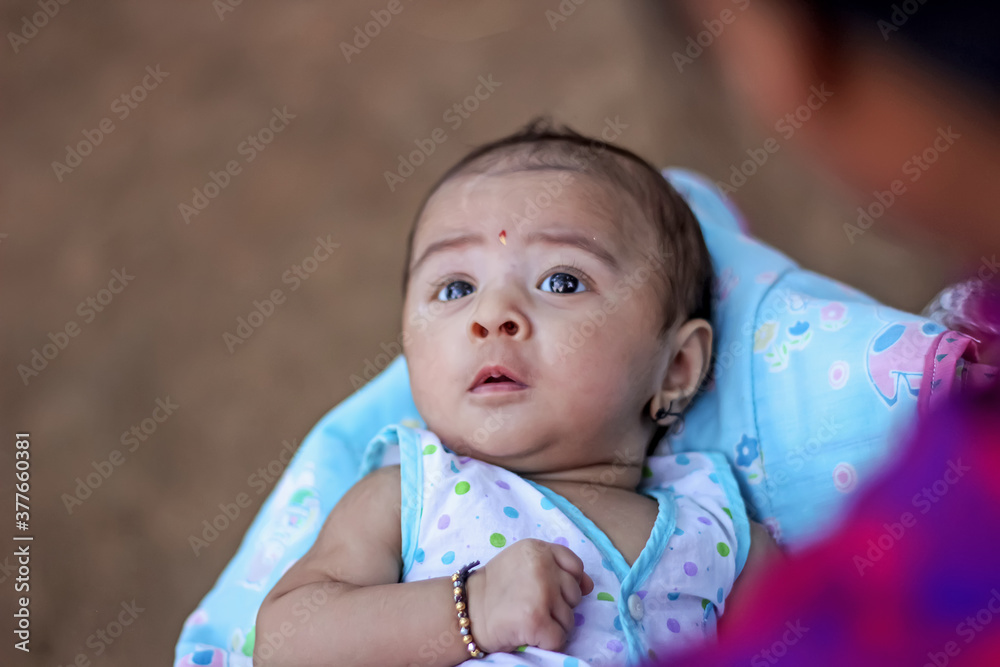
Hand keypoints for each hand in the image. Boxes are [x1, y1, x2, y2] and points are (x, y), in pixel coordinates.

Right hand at [465, 538, 593, 653]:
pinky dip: (547, 642)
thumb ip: (557, 567)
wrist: (467, 611)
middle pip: (574, 594)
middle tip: (532, 605)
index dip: (566, 583)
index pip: (575, 566)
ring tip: (528, 619)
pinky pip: (559, 638)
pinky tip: (529, 633)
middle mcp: (542, 566)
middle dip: (559, 605)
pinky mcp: (537, 620)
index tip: (547, 590)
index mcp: (538, 548)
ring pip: (570, 619)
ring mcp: (541, 593)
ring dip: (553, 625)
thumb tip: (589, 585)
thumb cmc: (497, 588)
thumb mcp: (524, 563)